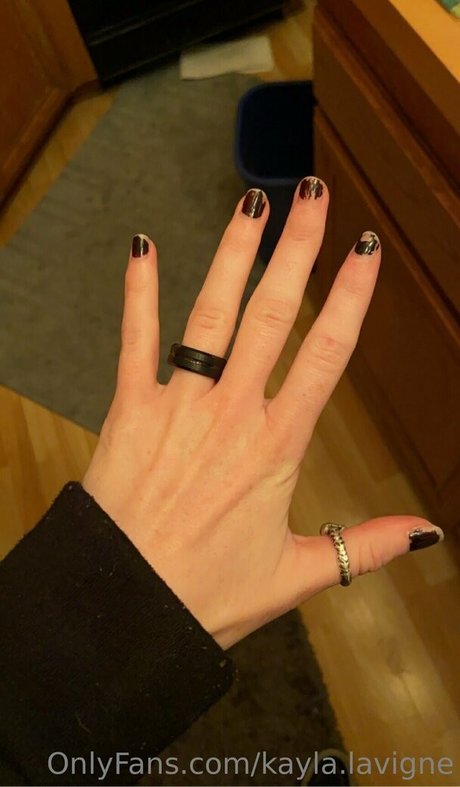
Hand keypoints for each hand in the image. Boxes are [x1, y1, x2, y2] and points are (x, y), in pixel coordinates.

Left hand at [82, 179, 442, 649]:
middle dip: (297, 251)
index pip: (326, 356)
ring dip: (233, 254)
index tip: (365, 250)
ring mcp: (178, 405)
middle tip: (314, 195)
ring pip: (211, 315)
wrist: (123, 606)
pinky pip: (135, 341)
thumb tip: (428, 533)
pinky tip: (141, 245)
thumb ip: (362, 546)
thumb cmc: (208, 594)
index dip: (350, 298)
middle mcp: (231, 412)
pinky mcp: (128, 409)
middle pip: (273, 316)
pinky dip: (138, 293)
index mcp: (277, 445)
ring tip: (252, 202)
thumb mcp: (295, 576)